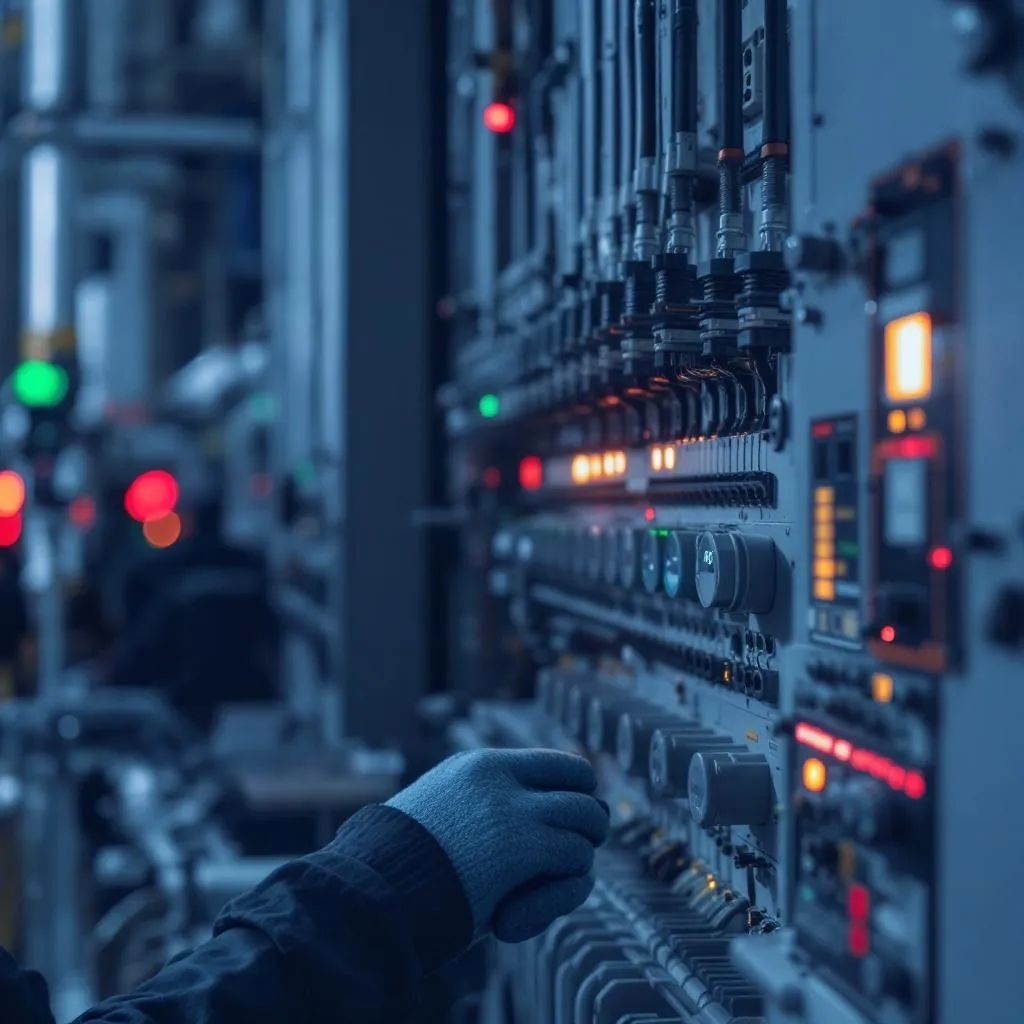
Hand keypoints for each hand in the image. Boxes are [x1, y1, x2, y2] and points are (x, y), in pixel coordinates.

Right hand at [387, 748, 608, 941]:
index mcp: (481, 766)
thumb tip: (542, 816)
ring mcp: (512, 809)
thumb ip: (485, 807)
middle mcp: (500, 777)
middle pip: (583, 785)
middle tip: (579, 849)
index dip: (577, 794)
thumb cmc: (404, 865)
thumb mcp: (443, 814)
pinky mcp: (521, 848)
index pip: (560, 763)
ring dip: (580, 851)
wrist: (374, 889)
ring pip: (587, 819)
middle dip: (587, 821)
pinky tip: (541, 898)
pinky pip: (575, 856)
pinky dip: (570, 883)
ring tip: (562, 874)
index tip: (572, 821)